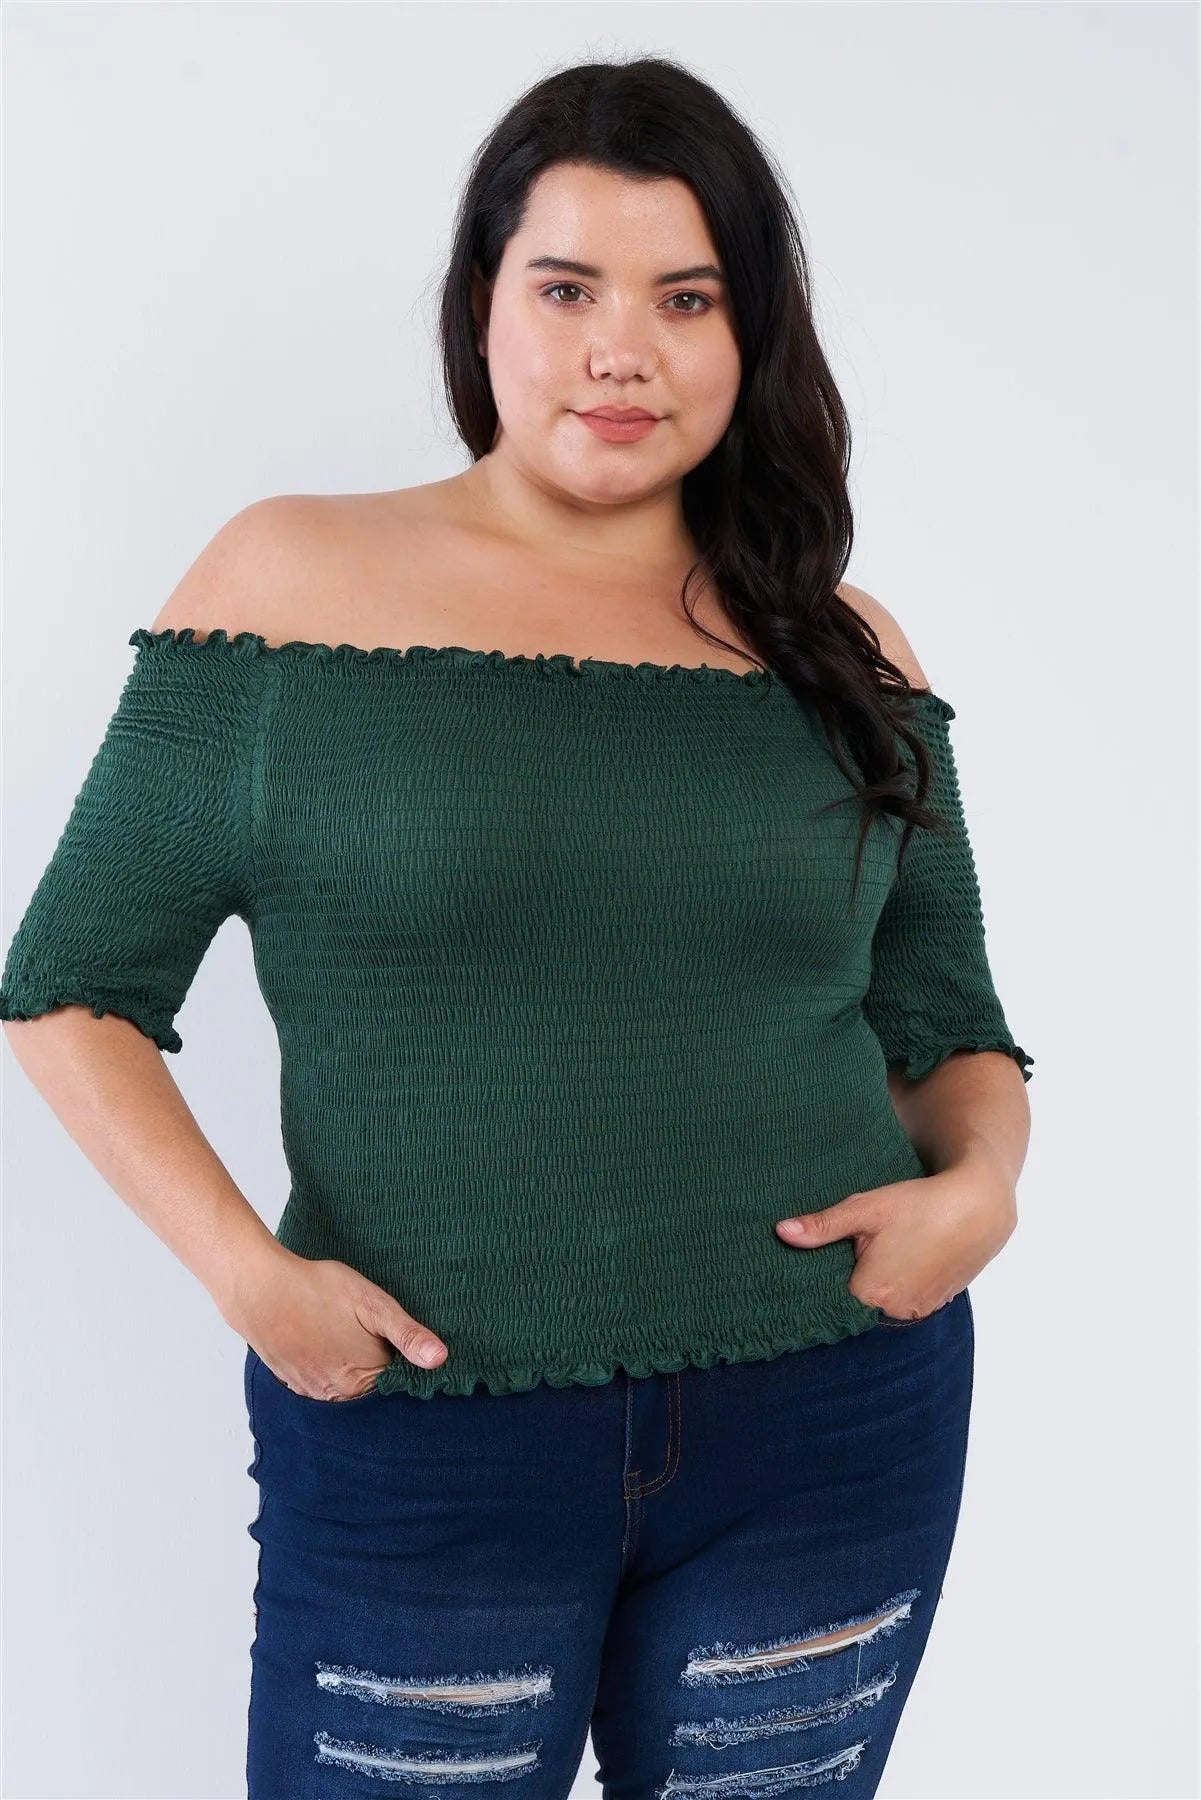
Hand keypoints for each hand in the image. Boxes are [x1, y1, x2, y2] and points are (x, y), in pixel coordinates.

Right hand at [221, 1244, 447, 1399]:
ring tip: (351, 1342)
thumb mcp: (372, 1304)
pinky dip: (329, 1372)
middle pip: (372, 1391)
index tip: (407, 1349)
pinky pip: (321, 1386)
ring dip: (353, 1373)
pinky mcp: (292, 1382)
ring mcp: (313, 1391)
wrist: (259, 1289)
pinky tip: (327, 1347)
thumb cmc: (318, 1290)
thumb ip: (407, 1334)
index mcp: (364, 1378)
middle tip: (375, 1341)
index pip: (398, 1384)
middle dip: (381, 1372)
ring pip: (346, 1390)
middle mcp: (339, 1394)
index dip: (408, 1367)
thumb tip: (441, 1359)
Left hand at [774, 1151, 1016, 1321]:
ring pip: (878, 1308)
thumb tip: (782, 1233)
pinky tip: (892, 1265)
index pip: (827, 1306)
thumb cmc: (921, 1204)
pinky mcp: (934, 1305)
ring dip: (869, 1291)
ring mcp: (917, 1312)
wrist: (979, 1207)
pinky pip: (901, 1305)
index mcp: (872, 1294)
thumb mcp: (867, 1208)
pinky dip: (892, 1291)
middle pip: (853, 1308)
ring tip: (867, 1260)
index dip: (815, 1291)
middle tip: (838, 1259)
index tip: (802, 1277)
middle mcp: (895, 1313)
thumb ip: (823, 1226)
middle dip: (841, 1288)